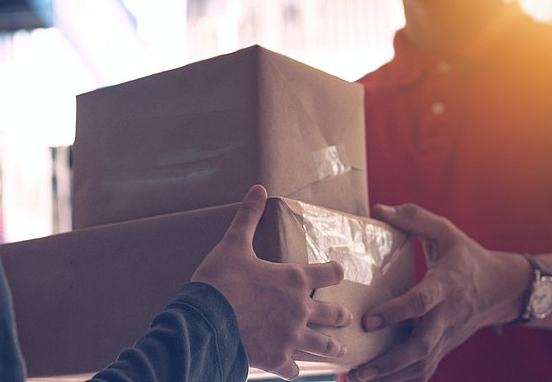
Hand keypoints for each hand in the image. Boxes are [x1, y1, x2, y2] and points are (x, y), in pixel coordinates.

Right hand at [192, 185, 352, 379]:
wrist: (205, 320)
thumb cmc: (220, 280)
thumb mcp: (234, 244)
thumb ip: (248, 217)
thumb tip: (258, 188)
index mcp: (293, 279)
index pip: (329, 273)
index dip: (336, 271)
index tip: (340, 272)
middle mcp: (300, 309)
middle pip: (332, 313)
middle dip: (340, 315)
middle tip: (346, 317)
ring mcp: (291, 337)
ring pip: (322, 345)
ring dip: (333, 348)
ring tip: (341, 351)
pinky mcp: (277, 359)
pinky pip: (294, 369)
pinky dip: (295, 369)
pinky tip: (296, 369)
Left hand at [348, 203, 528, 381]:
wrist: (501, 288)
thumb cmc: (465, 256)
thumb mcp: (445, 231)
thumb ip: (414, 218)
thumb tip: (379, 210)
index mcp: (445, 285)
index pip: (420, 302)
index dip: (396, 312)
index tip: (368, 320)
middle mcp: (446, 315)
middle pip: (420, 344)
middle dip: (389, 360)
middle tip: (358, 369)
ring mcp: (447, 335)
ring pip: (422, 363)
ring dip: (391, 375)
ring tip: (358, 379)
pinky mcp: (444, 346)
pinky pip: (425, 369)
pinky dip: (403, 379)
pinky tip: (377, 381)